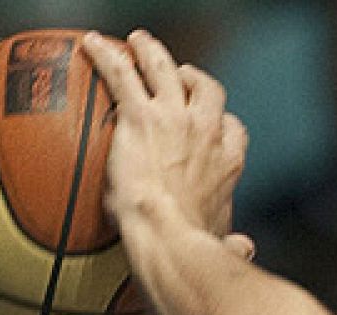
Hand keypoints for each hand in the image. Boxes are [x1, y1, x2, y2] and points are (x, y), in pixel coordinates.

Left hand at [81, 29, 246, 239]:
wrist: (169, 238)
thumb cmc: (191, 247)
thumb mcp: (221, 242)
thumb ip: (231, 242)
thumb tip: (244, 249)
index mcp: (227, 162)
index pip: (232, 129)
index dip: (221, 122)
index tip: (212, 124)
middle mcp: (206, 133)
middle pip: (206, 88)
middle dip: (193, 78)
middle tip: (178, 75)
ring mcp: (174, 120)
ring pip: (165, 68)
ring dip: (151, 52)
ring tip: (138, 43)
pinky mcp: (141, 117)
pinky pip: (122, 74)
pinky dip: (107, 56)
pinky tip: (92, 46)